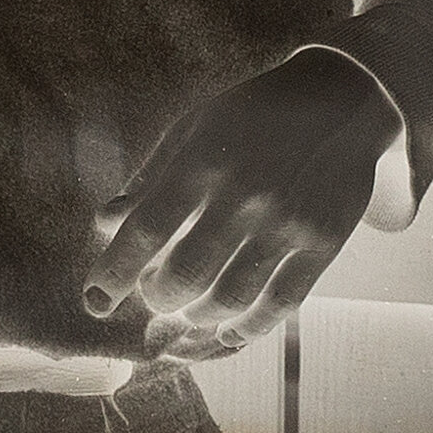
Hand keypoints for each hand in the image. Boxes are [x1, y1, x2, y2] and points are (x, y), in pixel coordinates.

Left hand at [83, 48, 401, 356]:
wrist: (338, 102)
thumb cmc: (250, 116)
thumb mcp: (193, 128)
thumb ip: (149, 178)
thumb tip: (106, 224)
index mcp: (201, 160)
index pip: (146, 230)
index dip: (114, 272)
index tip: (94, 300)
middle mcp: (243, 195)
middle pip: (185, 275)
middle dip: (157, 298)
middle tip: (152, 296)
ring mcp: (286, 223)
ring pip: (229, 299)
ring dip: (195, 317)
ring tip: (183, 310)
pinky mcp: (323, 244)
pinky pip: (279, 305)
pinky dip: (245, 329)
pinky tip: (224, 331)